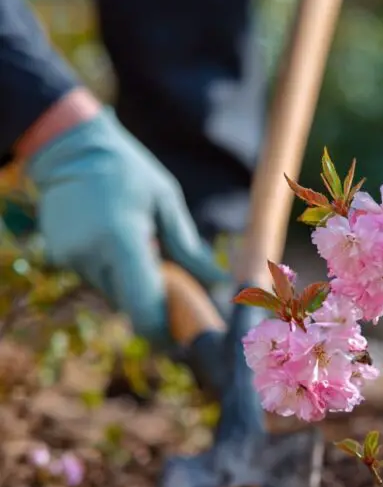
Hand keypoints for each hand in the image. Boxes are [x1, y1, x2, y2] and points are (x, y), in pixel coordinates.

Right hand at [25, 107, 225, 347]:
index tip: (184, 338)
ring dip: (134, 285)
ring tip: (143, 248)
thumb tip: (218, 282)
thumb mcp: (166, 201)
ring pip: (114, 295)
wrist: (71, 147)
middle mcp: (91, 255)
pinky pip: (97, 280)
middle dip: (154, 304)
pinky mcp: (60, 257)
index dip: (163, 331)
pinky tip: (117, 240)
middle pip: (131, 305)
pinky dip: (114, 272)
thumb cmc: (128, 170)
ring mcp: (71, 258)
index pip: (143, 307)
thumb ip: (189, 248)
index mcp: (121, 240)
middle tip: (176, 287)